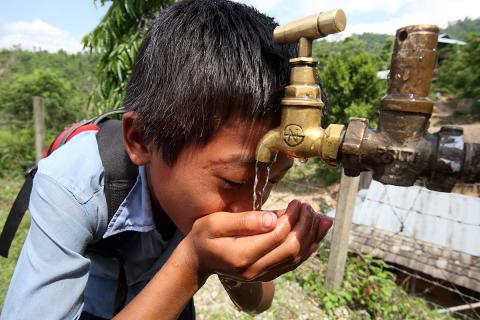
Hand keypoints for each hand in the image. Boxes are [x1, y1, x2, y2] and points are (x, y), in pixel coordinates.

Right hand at [179, 199, 332, 283]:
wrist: (198, 260)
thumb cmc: (204, 237)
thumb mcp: (216, 222)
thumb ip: (244, 221)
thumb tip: (273, 218)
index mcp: (242, 254)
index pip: (277, 236)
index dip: (292, 218)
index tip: (297, 202)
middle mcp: (254, 269)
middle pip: (291, 248)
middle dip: (306, 226)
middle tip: (310, 207)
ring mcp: (262, 275)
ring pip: (296, 258)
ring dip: (312, 238)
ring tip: (323, 219)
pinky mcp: (266, 275)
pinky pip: (292, 264)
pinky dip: (307, 250)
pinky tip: (316, 237)